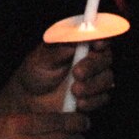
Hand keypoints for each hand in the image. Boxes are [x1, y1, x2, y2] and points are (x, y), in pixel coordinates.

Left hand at [0, 39, 114, 116]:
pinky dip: (92, 101)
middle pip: (106, 58)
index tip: (97, 44)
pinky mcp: (95, 96)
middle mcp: (91, 58)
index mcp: (80, 43)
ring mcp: (95, 78)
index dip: (102, 38)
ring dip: (92, 85)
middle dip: (93, 65)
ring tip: (74, 90)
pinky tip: (78, 103)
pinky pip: (103, 98)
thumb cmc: (37, 71)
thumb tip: (74, 38)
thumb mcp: (42, 58)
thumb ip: (59, 49)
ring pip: (107, 78)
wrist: (31, 97)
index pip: (99, 36)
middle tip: (77, 73)